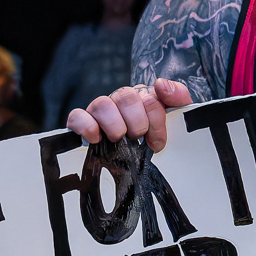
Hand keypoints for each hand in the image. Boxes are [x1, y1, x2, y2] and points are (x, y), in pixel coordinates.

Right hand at [67, 80, 193, 153]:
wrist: (140, 171)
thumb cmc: (154, 143)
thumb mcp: (175, 120)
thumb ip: (178, 97)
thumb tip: (161, 84)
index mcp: (142, 98)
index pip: (148, 96)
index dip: (155, 120)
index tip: (157, 141)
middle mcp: (119, 102)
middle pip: (125, 96)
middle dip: (136, 121)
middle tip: (137, 138)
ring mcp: (99, 113)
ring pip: (101, 104)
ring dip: (114, 124)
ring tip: (118, 139)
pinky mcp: (81, 125)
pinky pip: (76, 116)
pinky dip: (86, 126)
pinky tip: (95, 138)